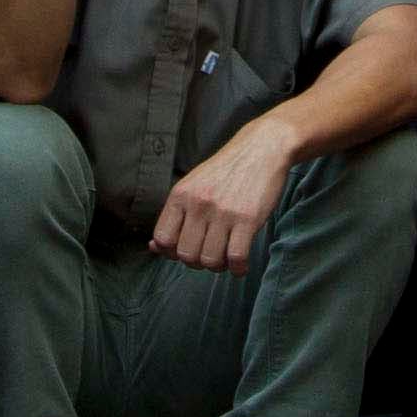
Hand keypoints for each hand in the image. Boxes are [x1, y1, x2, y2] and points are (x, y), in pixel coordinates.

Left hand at [155, 141, 289, 271]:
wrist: (262, 148)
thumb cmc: (227, 171)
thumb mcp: (193, 185)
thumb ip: (175, 216)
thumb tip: (154, 248)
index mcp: (180, 195)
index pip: (163, 239)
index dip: (172, 252)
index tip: (188, 248)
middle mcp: (198, 203)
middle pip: (186, 255)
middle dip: (198, 263)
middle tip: (210, 254)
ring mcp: (223, 212)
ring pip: (210, 260)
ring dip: (219, 267)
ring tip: (226, 257)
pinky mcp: (247, 219)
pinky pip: (236, 258)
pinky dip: (238, 268)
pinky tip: (241, 264)